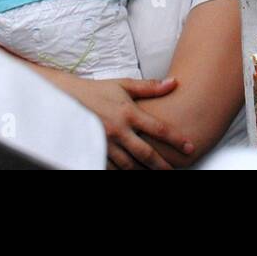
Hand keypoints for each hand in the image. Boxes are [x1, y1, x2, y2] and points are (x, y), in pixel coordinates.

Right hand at [57, 76, 193, 168]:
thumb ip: (150, 87)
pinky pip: (112, 167)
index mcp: (129, 113)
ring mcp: (106, 143)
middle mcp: (119, 130)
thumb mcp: (124, 84)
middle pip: (146, 154)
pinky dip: (123, 171)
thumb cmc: (98, 90)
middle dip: (163, 165)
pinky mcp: (95, 150)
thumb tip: (174, 82)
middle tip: (174, 170)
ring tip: (155, 173)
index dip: (176, 139)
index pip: (159, 129)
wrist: (66, 96)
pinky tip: (132, 171)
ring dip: (144, 171)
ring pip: (130, 165)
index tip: (190, 147)